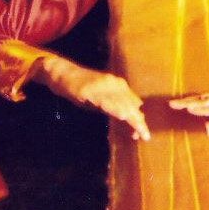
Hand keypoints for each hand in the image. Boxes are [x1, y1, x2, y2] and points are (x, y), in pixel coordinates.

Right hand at [36, 55, 150, 140]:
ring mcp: (102, 86)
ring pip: (121, 103)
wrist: (62, 73)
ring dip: (131, 118)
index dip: (138, 119)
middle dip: (138, 122)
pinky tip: (122, 115)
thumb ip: (114, 104)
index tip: (142, 134)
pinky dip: (114, 108)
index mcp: (119, 85)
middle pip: (130, 105)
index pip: (134, 103)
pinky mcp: (89, 90)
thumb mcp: (101, 96)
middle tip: (145, 137)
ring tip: (139, 131)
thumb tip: (127, 117)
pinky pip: (104, 100)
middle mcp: (114, 83)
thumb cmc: (81, 86)